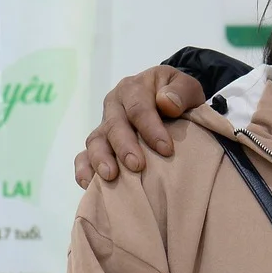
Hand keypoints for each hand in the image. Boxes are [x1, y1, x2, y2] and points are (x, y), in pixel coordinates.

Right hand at [73, 65, 206, 186]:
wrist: (170, 103)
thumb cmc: (178, 98)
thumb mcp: (187, 88)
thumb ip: (181, 91)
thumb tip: (167, 103)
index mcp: (134, 89)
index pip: (138, 108)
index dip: (151, 128)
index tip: (166, 149)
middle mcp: (115, 105)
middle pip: (114, 125)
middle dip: (125, 146)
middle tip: (137, 165)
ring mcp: (104, 125)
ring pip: (95, 140)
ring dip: (101, 158)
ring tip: (110, 175)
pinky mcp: (99, 144)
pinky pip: (84, 155)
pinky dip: (84, 169)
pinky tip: (89, 184)